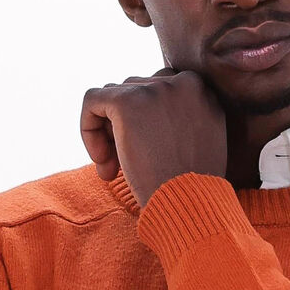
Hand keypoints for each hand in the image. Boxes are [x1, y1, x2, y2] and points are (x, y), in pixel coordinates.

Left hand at [80, 70, 227, 205]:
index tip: (144, 155)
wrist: (189, 207)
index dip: (145, 124)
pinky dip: (88, 128)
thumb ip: (179, 122)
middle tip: (121, 169)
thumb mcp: (196, 146)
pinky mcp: (127, 101)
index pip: (159, 92)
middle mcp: (182, 81)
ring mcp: (155, 89)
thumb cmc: (191, 191)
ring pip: (113, 96)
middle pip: (135, 91)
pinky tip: (101, 161)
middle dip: (123, 128)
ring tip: (113, 170)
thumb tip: (143, 118)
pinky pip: (92, 100)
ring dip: (108, 133)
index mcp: (202, 91)